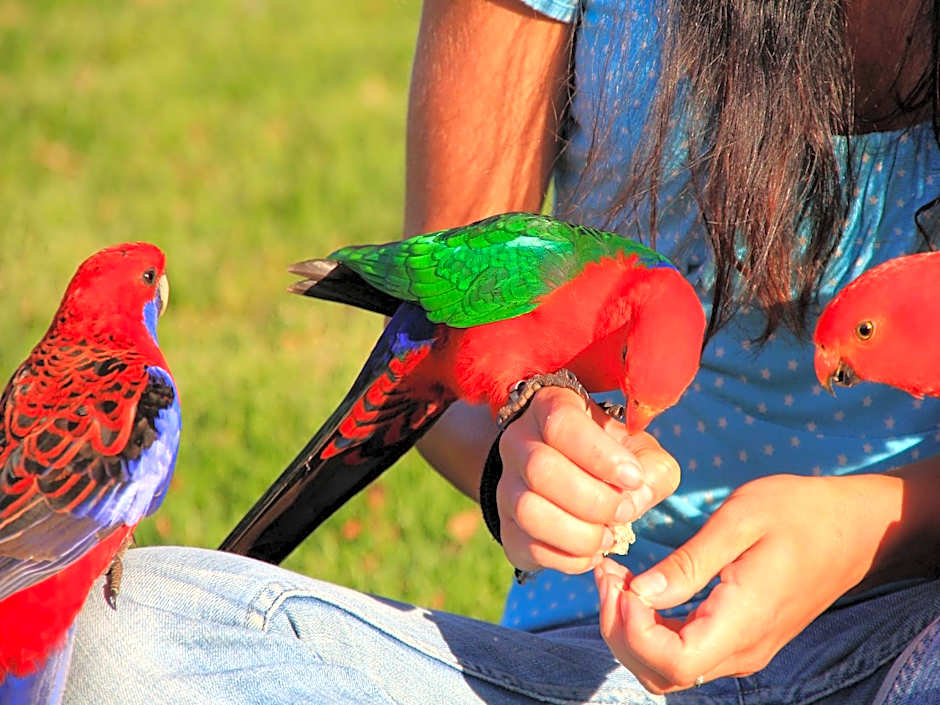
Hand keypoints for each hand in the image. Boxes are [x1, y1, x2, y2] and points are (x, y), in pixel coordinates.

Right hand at [496, 387, 680, 573]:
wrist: (572, 476)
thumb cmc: (611, 456)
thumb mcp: (639, 450)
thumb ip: (652, 468)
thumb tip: (635, 497)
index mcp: (550, 407)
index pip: (561, 424)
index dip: (599, 455)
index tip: (632, 477)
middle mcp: (518, 442)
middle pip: (541, 469)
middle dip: (593, 500)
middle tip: (623, 512)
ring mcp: (506, 486)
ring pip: (529, 510)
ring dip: (579, 533)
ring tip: (608, 537)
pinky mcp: (507, 527)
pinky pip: (528, 547)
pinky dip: (568, 558)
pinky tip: (592, 552)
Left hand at [594, 473, 895, 692]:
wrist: (854, 528)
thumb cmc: (801, 513)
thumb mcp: (742, 519)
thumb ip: (690, 562)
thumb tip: (641, 593)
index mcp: (744, 622)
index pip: (673, 663)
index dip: (632, 631)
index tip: (620, 580)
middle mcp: (742, 650)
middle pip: (661, 673)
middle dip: (620, 629)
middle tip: (606, 574)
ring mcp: (742, 649)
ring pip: (668, 668)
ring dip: (631, 630)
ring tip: (616, 577)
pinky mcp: (738, 638)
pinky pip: (683, 652)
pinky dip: (650, 628)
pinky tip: (638, 587)